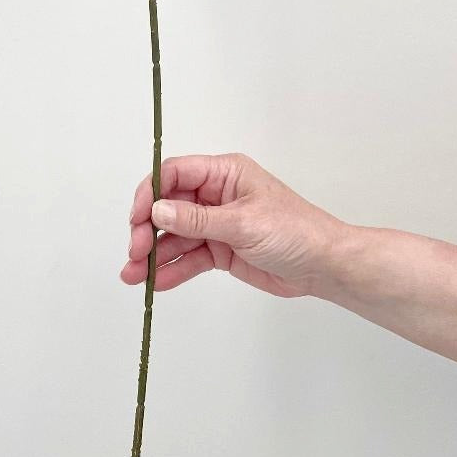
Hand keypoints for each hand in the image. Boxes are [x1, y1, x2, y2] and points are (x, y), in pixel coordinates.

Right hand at [120, 152, 346, 298]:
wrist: (323, 266)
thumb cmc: (293, 231)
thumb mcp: (243, 222)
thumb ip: (197, 219)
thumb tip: (157, 210)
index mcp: (224, 173)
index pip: (175, 174)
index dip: (150, 193)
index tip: (136, 218)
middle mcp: (215, 195)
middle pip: (169, 206)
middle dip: (147, 228)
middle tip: (135, 252)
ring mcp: (216, 224)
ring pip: (175, 235)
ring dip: (153, 254)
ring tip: (133, 276)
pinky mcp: (220, 250)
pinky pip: (190, 258)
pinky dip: (172, 269)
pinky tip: (156, 283)